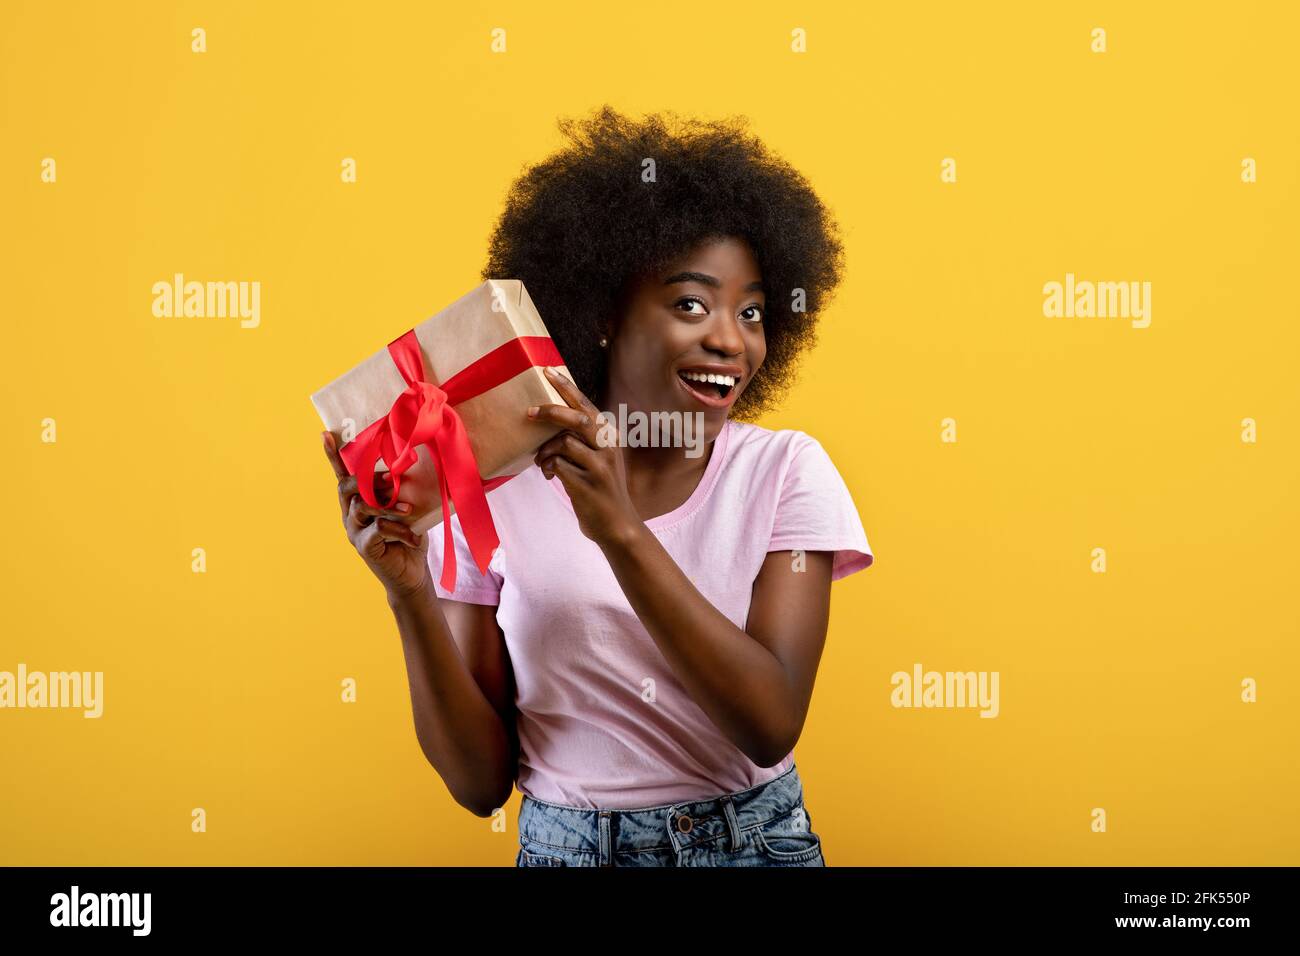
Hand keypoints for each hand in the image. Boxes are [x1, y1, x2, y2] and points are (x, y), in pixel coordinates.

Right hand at [322, 430, 432, 600]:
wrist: (412, 573)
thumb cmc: (409, 536)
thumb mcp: (407, 509)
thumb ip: (401, 493)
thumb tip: (411, 469)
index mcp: (357, 501)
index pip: (343, 475)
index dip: (333, 456)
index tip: (325, 434)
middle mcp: (350, 513)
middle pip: (347, 487)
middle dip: (369, 478)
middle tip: (392, 478)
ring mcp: (354, 530)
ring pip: (363, 506)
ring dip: (388, 505)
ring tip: (408, 510)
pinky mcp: (364, 546)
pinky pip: (378, 528)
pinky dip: (398, 529)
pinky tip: (413, 538)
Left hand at [529, 367, 641, 547]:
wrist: (618, 526)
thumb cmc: (602, 490)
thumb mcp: (600, 459)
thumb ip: (583, 440)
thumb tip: (551, 421)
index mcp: (610, 437)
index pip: (587, 405)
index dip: (566, 388)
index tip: (547, 371)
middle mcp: (609, 448)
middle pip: (577, 419)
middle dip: (550, 412)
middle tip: (528, 413)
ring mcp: (600, 467)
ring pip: (564, 443)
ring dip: (546, 451)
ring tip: (542, 462)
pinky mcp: (588, 485)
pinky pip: (559, 466)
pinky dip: (550, 469)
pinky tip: (552, 477)